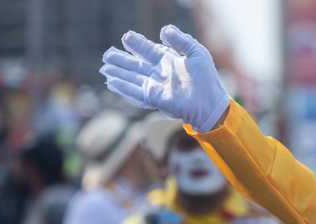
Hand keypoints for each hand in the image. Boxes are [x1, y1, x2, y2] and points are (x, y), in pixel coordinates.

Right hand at [100, 25, 230, 132]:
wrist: (210, 102)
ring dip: (118, 72)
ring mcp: (156, 86)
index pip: (149, 50)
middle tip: (107, 53)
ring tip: (105, 66)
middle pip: (136, 64)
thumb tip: (164, 29)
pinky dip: (123, 87)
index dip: (137, 44)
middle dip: (121, 59)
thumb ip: (180, 40)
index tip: (126, 37)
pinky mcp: (154, 98)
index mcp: (169, 61)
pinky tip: (111, 82)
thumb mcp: (196, 53)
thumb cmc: (207, 78)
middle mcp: (159, 73)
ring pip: (132, 77)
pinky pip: (135, 91)